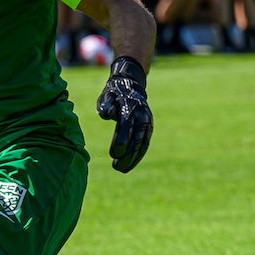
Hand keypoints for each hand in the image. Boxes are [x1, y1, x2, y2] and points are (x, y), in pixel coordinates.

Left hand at [94, 56, 151, 172]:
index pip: (127, 128)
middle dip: (128, 155)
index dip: (121, 142)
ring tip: (122, 169)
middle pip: (137, 139)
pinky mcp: (149, 128)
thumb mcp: (105, 96)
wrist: (129, 86)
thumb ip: (106, 106)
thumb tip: (108, 113)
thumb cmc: (112, 94)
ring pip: (143, 144)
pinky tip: (130, 164)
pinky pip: (145, 144)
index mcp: (130, 108)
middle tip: (117, 167)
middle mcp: (142, 116)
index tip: (114, 154)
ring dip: (133, 159)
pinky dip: (138, 155)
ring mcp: (147, 123)